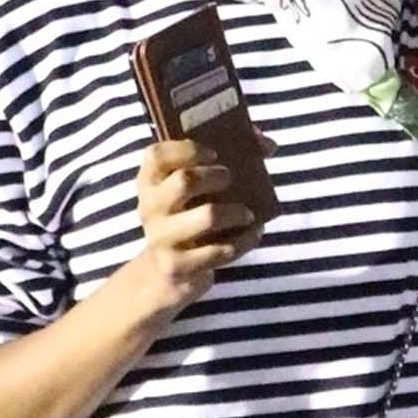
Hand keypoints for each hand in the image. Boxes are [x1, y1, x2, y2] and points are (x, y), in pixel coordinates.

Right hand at [133, 136, 263, 310]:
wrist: (167, 273)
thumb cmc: (187, 218)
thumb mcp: (193, 190)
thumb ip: (225, 159)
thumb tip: (268, 144)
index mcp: (149, 182)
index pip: (156, 155)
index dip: (188, 149)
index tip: (215, 153)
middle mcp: (149, 208)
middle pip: (185, 181)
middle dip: (217, 176)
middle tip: (231, 179)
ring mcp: (160, 238)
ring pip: (207, 216)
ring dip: (236, 212)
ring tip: (249, 213)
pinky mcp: (176, 266)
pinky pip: (218, 251)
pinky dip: (244, 241)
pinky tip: (253, 234)